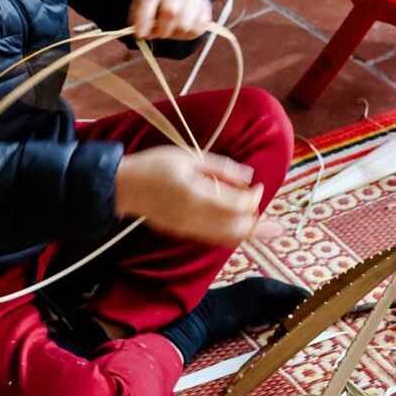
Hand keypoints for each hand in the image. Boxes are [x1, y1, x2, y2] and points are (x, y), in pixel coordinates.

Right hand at [114, 147, 283, 246]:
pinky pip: (212, 238)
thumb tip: (249, 176)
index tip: (257, 186)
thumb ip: (220, 167)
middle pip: (236, 227)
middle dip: (256, 222)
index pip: (237, 205)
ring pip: (226, 237)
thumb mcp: (188, 157)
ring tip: (267, 231)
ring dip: (247, 232)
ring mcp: (187, 228)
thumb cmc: (154, 165)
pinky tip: (242, 232)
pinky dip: (230, 235)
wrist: (123, 187)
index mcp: (196, 194)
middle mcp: (194, 216)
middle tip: (272, 219)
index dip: (253, 197)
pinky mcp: (182, 233)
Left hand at [128, 0, 211, 40]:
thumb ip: (138, 22)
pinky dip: (188, 35)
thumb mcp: (140, 12)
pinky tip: (182, 31)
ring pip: (185, 24)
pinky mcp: (204, 8)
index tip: (140, 34)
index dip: (143, 19)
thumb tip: (142, 34)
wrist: (175, 1)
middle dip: (162, 30)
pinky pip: (198, 29)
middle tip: (159, 35)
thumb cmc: (154, 10)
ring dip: (176, 34)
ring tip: (171, 32)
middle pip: (171, 12)